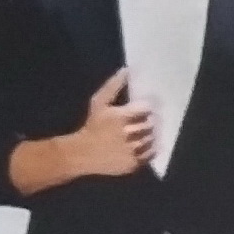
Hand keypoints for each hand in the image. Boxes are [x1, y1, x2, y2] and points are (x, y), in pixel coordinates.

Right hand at [8, 70, 153, 193]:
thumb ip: (113, 86)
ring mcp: (132, 150)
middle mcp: (129, 134)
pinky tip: (139, 145)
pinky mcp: (133, 164)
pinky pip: (150, 154)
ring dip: (148, 135)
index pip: (146, 109)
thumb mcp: (99, 102)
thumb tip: (128, 70)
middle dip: (147, 122)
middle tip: (140, 122)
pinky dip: (148, 149)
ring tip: (139, 133)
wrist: (82, 153)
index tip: (141, 109)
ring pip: (151, 139)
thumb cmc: (92, 125)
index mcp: (121, 117)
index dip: (145, 108)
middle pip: (150, 124)